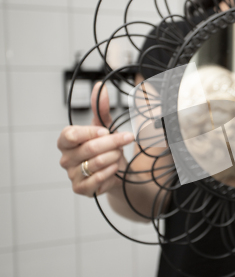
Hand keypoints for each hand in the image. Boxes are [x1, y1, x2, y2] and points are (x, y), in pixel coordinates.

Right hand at [58, 82, 133, 196]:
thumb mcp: (104, 126)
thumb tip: (100, 86)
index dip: (90, 132)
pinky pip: (98, 179)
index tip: (106, 130)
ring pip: (97, 163)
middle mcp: (65, 159)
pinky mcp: (81, 189)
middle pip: (90, 148)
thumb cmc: (106, 147)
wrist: (116, 172)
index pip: (70, 135)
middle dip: (113, 142)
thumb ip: (100, 107)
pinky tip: (115, 167)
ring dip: (114, 157)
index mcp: (66, 141)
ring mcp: (72, 175)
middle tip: (126, 138)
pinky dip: (111, 171)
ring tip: (118, 154)